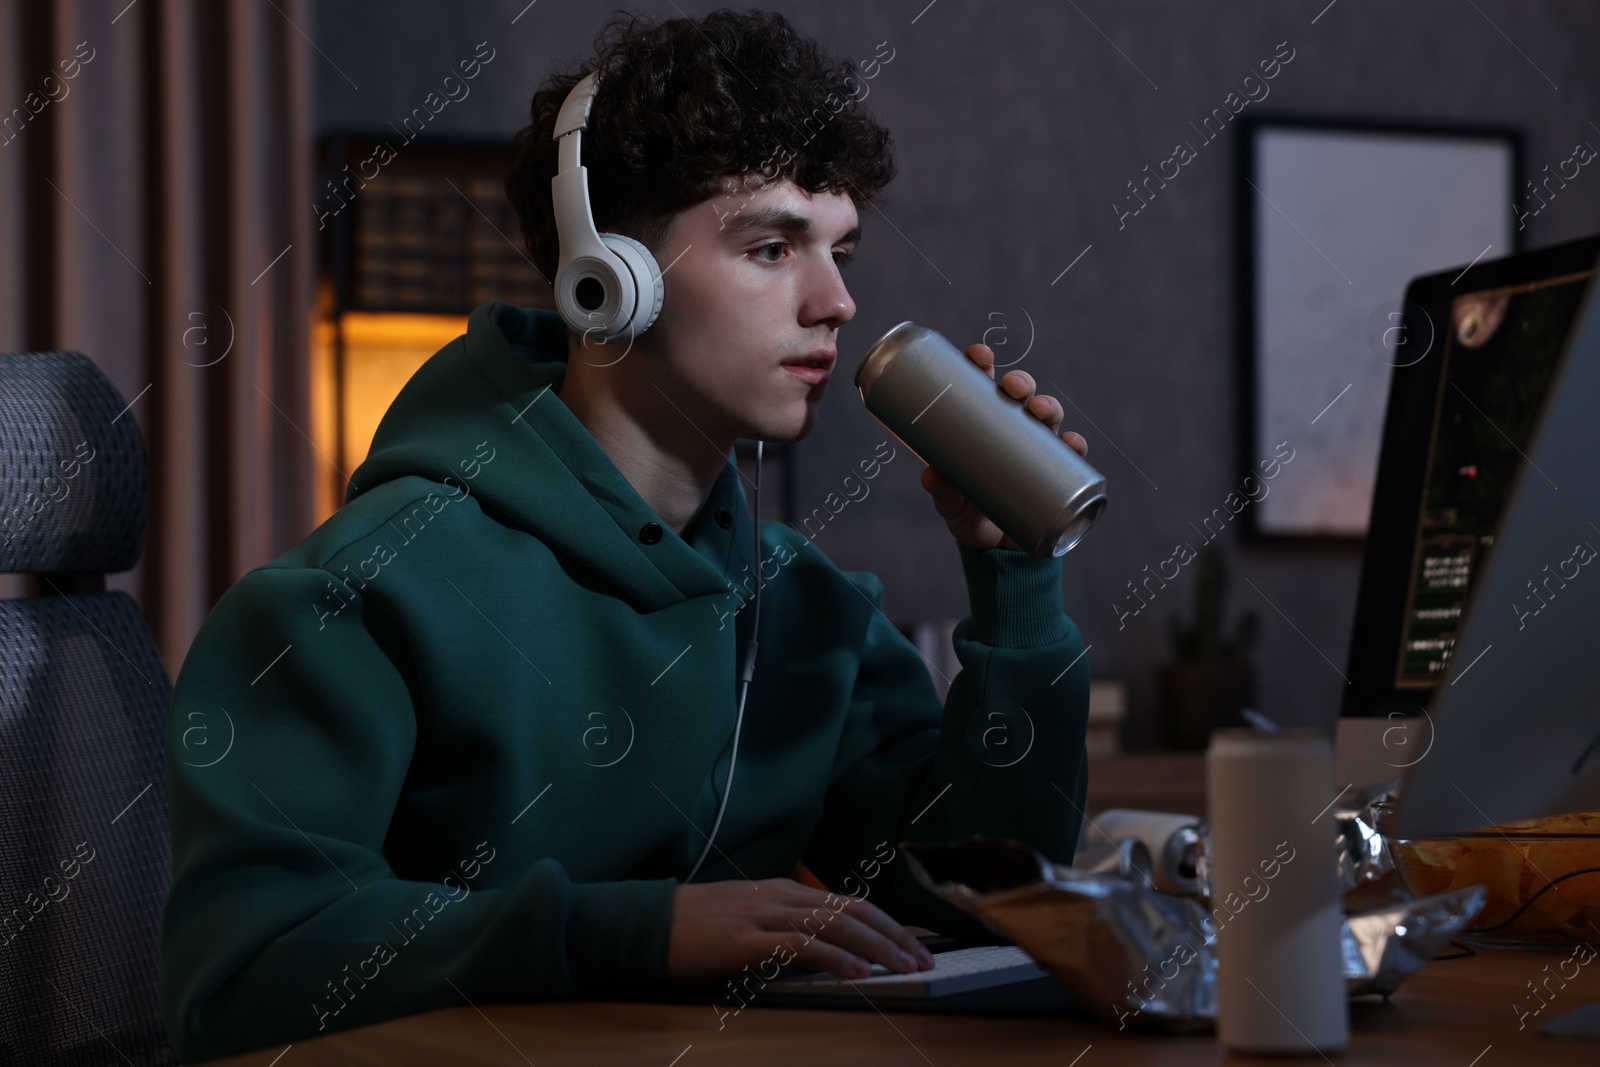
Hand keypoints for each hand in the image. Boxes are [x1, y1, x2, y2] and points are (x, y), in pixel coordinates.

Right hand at [666, 878, 935, 982]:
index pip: (848, 902)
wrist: (647, 925)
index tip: (913, 944)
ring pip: (835, 923)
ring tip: (903, 966)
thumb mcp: (747, 922)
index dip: (886, 923)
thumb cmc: (695, 928)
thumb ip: (785, 931)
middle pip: (851, 909)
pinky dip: (835, 956)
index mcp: (782, 891)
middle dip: (893, 935)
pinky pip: (801, 945)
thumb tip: (826, 953)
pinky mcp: (746, 939)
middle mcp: (780, 896)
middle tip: (924, 958)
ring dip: (876, 947)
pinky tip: (858, 971)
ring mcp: (763, 914)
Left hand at [920, 343, 1089, 551]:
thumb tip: (931, 476)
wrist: (995, 551)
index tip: (979, 354)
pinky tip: (1072, 444)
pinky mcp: (1055, 473)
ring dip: (1048, 406)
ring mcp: (1035, 448)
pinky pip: (1069, 454)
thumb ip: (941, 491)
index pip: (981, 385)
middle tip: (1012, 387)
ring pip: (1047, 416)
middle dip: (1020, 383)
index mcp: (981, 424)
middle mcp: (1011, 430)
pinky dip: (1074, 446)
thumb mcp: (950, 503)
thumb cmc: (968, 514)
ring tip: (1040, 411)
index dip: (982, 364)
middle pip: (1019, 394)